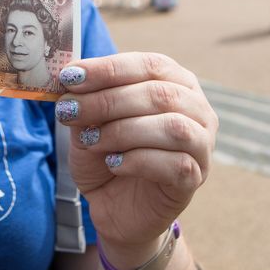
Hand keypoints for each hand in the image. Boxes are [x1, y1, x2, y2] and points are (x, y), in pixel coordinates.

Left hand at [56, 53, 217, 260]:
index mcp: (173, 81)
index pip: (148, 65)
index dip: (108, 69)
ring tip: (90, 139)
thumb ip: (85, 100)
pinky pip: (175, 164)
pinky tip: (113, 163)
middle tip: (69, 110)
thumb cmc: (106, 153)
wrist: (115, 205)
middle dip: (107, 101)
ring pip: (172, 127)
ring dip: (122, 130)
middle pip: (159, 94)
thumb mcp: (88, 122)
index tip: (70, 76)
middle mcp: (195, 108)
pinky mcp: (195, 178)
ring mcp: (201, 144)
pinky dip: (137, 160)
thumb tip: (71, 79)